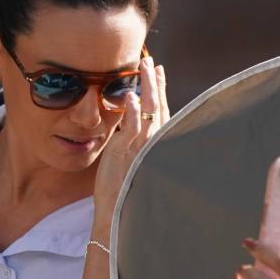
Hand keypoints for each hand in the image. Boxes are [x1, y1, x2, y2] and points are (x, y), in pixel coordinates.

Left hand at [92, 57, 168, 223]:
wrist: (120, 216)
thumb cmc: (123, 194)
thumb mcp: (130, 164)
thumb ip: (133, 143)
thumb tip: (129, 127)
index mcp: (154, 145)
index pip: (160, 111)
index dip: (159, 90)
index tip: (159, 71)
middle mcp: (153, 144)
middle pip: (158, 106)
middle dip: (155, 83)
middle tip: (152, 62)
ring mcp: (143, 148)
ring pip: (149, 112)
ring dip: (146, 88)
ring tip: (144, 68)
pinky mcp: (129, 154)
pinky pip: (133, 129)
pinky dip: (133, 112)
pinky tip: (131, 96)